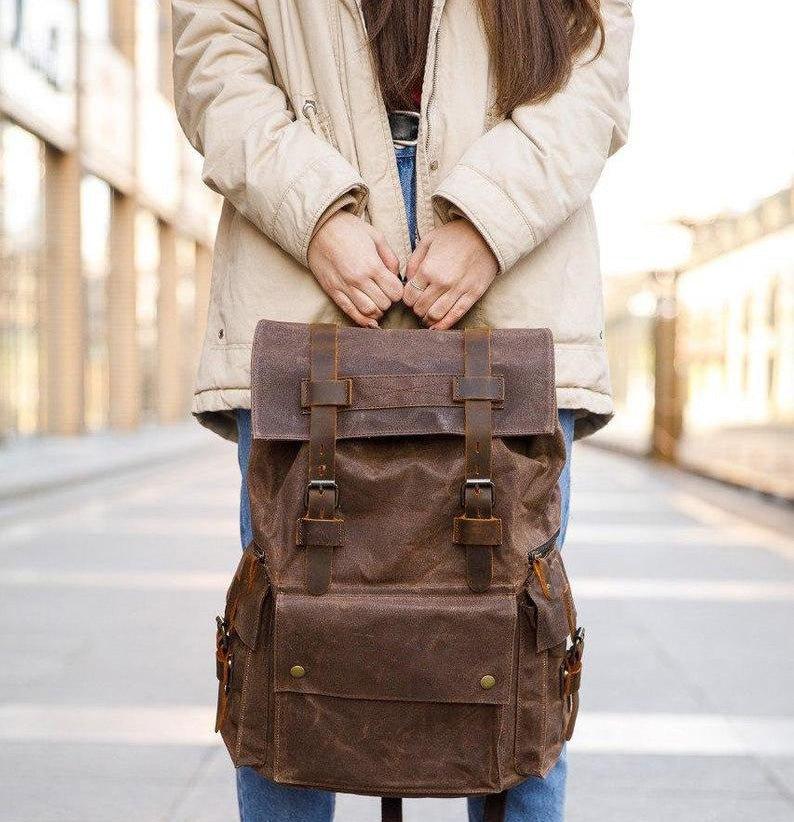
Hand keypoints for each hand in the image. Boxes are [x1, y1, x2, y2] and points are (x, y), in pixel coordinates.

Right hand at [308, 211, 402, 326]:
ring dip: (376, 310)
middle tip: (384, 293)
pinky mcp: (333, 292)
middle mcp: (359, 279)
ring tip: (376, 302)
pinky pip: (350, 313)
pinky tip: (368, 317)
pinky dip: (362, 319)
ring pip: (369, 312)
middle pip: (384, 304)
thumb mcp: (376, 236)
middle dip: (388, 300)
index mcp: (372, 265)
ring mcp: (345, 287)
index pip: (395, 292)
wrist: (318, 229)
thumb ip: (390, 258)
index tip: (394, 286)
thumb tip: (396, 276)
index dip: (398, 291)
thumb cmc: (349, 230)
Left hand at [402, 219, 497, 329]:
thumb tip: (407, 281)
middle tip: (419, 306)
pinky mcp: (473, 295)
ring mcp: (458, 290)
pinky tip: (437, 327)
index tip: (411, 297)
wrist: (485, 235)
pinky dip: (444, 325)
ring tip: (427, 316)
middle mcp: (442, 283)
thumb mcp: (428, 241)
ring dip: (428, 319)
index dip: (407, 299)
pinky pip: (456, 316)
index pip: (409, 296)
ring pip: (436, 316)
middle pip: (421, 308)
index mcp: (428, 269)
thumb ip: (413, 262)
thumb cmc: (454, 236)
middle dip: (417, 310)